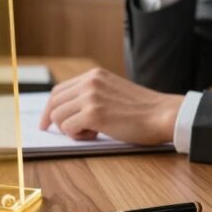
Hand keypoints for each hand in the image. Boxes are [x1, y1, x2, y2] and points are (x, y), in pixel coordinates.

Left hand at [38, 68, 182, 144]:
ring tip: (91, 132)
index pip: (60, 89)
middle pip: (54, 102)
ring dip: (70, 129)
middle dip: (51, 119)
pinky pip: (68, 128)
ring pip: (58, 116)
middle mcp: (89, 82)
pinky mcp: (93, 114)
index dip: (51, 107)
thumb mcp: (114, 92)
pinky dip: (78, 136)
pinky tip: (95, 134)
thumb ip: (94, 95)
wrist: (164, 114)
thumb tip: (70, 110)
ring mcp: (90, 97)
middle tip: (55, 132)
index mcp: (94, 75)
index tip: (47, 120)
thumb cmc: (144, 110)